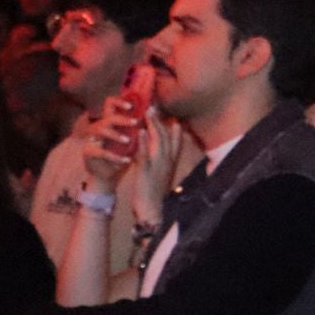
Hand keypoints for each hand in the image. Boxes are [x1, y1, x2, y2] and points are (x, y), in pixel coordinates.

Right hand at [80, 103, 141, 183]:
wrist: (110, 174)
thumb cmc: (123, 153)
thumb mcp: (133, 139)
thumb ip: (139, 126)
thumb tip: (155, 113)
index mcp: (110, 122)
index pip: (110, 103)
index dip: (119, 101)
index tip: (132, 106)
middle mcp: (99, 128)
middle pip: (108, 116)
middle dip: (121, 118)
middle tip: (136, 122)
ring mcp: (92, 139)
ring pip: (100, 129)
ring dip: (116, 134)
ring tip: (128, 140)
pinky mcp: (88, 152)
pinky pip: (100, 151)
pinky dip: (115, 156)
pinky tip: (127, 160)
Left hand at [126, 106, 184, 222]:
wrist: (151, 208)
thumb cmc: (153, 192)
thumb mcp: (161, 174)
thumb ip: (161, 160)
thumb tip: (158, 148)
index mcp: (171, 161)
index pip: (176, 140)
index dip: (174, 126)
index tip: (170, 114)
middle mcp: (167, 160)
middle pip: (166, 136)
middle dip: (160, 120)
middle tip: (153, 106)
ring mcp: (158, 164)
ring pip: (158, 140)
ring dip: (153, 125)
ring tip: (148, 112)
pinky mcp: (147, 169)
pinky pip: (146, 152)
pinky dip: (143, 140)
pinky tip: (139, 130)